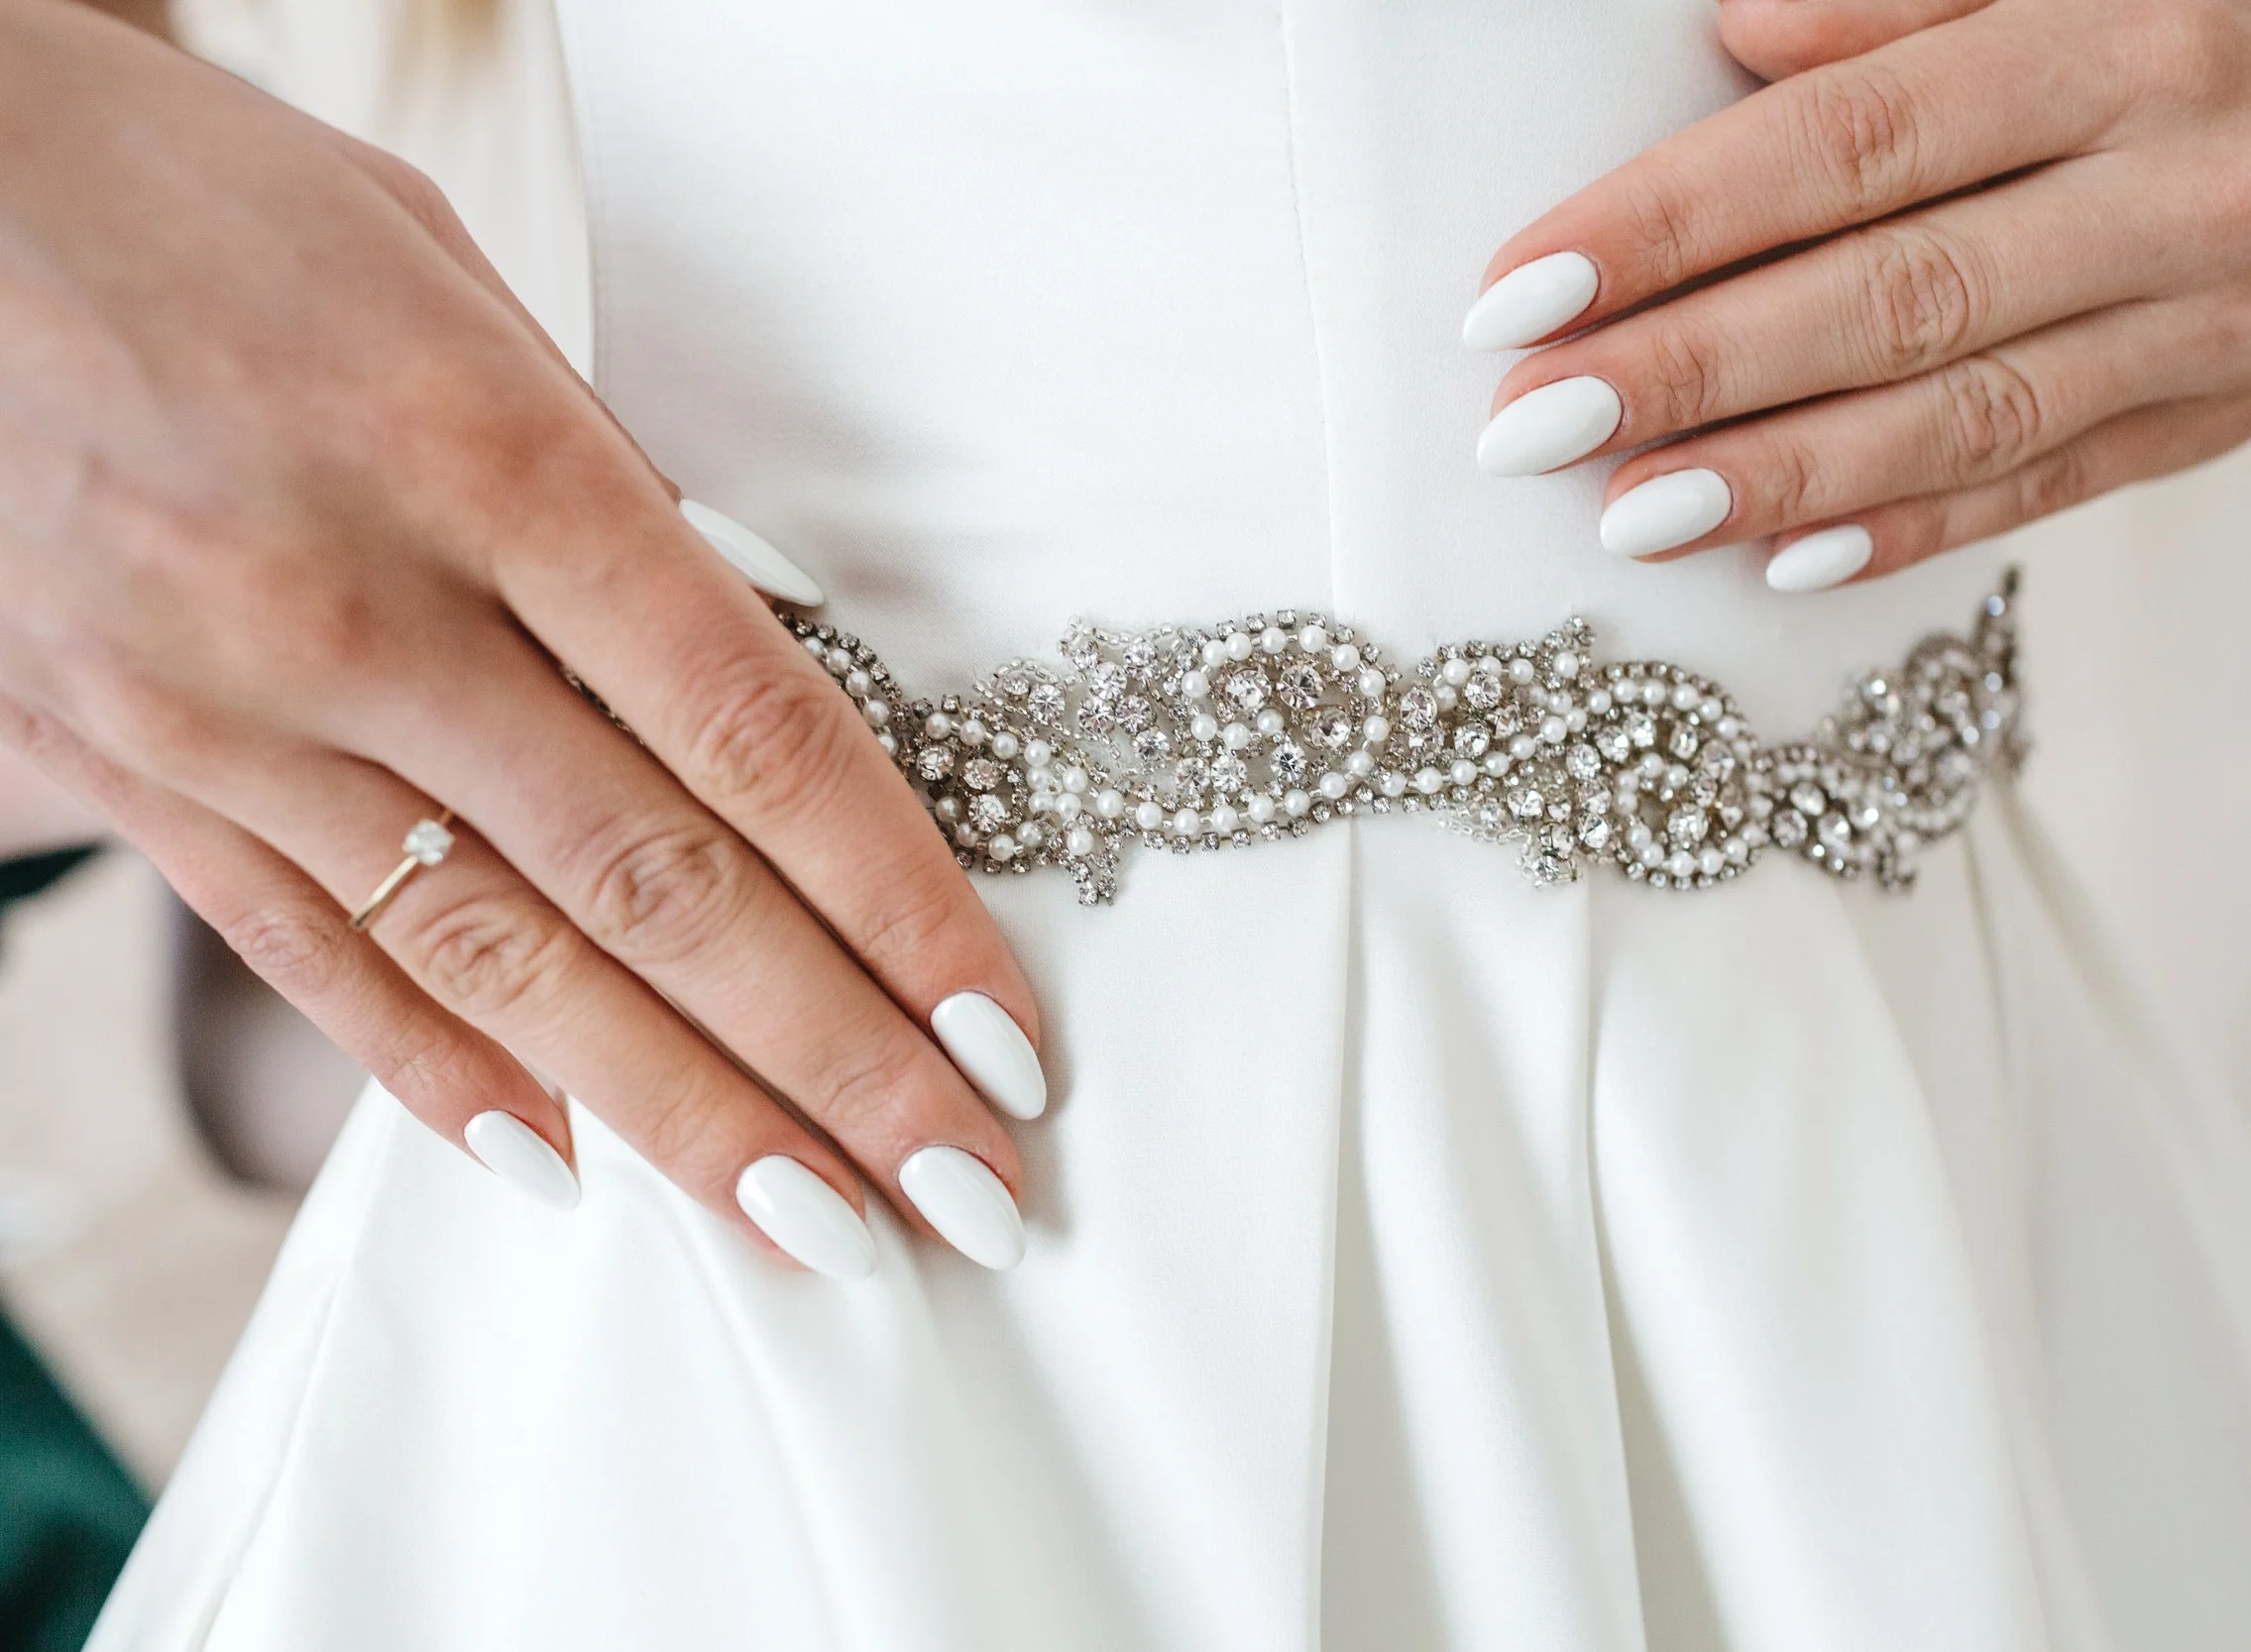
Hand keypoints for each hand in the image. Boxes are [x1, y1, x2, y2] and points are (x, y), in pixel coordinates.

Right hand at [0, 0, 1045, 1273]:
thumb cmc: (211, 204)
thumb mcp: (456, 283)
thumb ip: (612, 489)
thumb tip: (763, 656)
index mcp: (482, 456)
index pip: (753, 735)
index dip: (899, 909)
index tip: (1001, 1034)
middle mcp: (357, 607)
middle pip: (652, 888)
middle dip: (832, 1065)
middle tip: (965, 1192)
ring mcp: (223, 709)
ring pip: (494, 962)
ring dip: (676, 1118)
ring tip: (816, 1228)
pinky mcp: (118, 766)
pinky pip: (302, 953)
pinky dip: (436, 1074)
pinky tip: (562, 1168)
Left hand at [1464, 0, 2250, 588]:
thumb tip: (1730, 38)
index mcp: (2122, 39)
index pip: (1848, 146)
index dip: (1672, 224)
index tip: (1523, 291)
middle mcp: (2180, 188)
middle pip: (1889, 298)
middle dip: (1691, 373)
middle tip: (1533, 427)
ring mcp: (2215, 319)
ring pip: (1963, 416)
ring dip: (1777, 477)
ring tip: (1626, 513)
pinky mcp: (2226, 410)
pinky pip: (2046, 482)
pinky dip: (1911, 526)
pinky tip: (1785, 558)